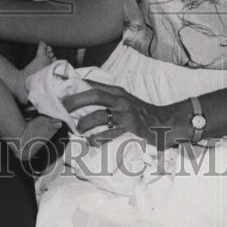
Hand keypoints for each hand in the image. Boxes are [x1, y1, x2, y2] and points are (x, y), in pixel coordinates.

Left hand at [62, 80, 176, 147]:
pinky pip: (110, 134)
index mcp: (117, 92)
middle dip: (76, 102)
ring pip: (100, 116)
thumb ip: (106, 99)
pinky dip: (97, 138)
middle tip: (64, 110)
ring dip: (85, 123)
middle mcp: (121, 100)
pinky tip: (92, 142)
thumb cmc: (139, 113)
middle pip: (94, 96)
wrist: (164, 123)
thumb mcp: (123, 101)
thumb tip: (80, 98)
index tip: (62, 94)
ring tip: (78, 130)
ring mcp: (127, 115)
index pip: (93, 85)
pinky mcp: (131, 130)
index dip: (76, 88)